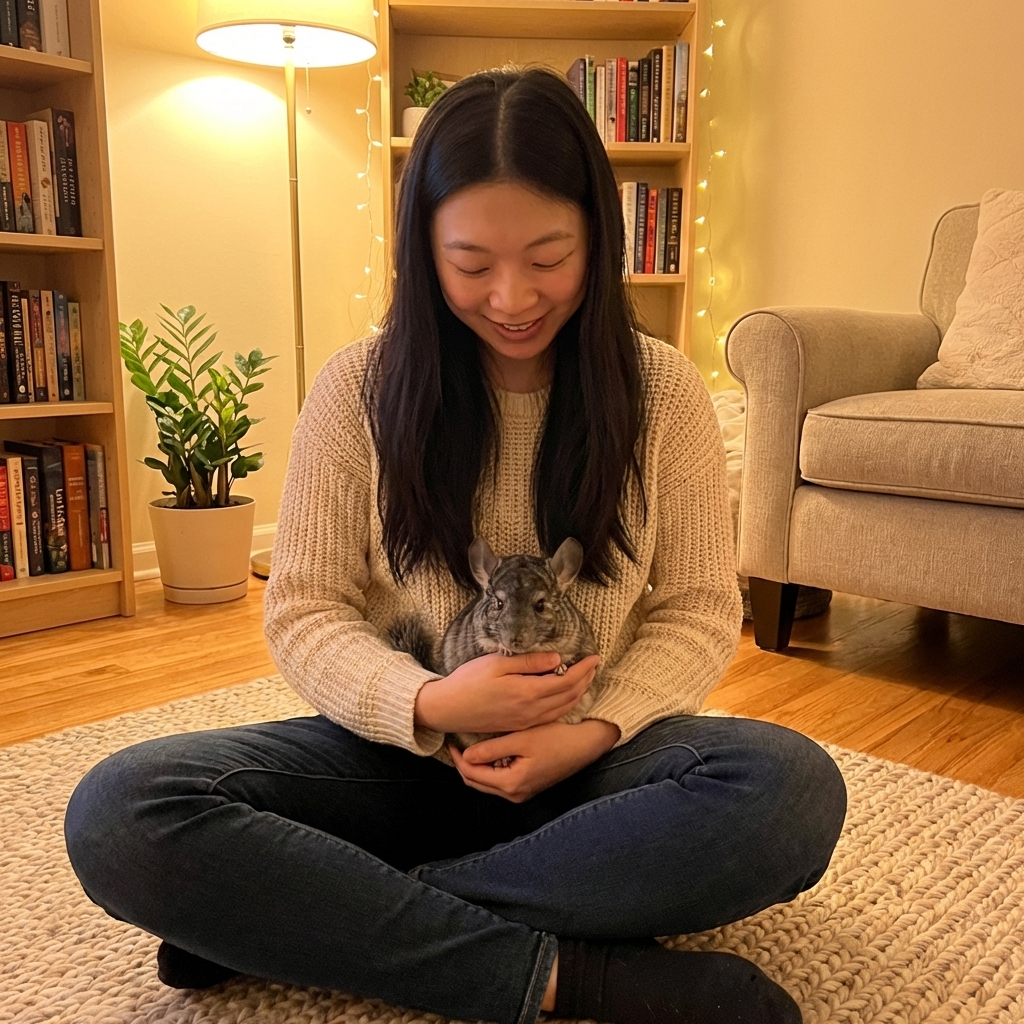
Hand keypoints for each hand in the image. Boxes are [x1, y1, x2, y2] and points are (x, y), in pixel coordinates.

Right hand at [415, 652, 599, 734]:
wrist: (448, 709)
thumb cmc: (468, 682)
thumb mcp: (497, 664)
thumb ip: (528, 662)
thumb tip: (556, 658)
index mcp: (527, 693)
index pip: (566, 681)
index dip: (584, 669)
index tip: (594, 657)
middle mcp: (531, 711)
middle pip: (569, 696)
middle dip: (586, 680)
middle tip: (594, 665)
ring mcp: (526, 721)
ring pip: (563, 708)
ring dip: (578, 693)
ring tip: (585, 679)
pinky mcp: (519, 726)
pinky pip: (551, 716)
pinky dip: (565, 704)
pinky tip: (565, 696)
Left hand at [448, 719, 620, 802]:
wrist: (585, 744)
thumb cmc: (556, 738)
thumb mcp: (522, 738)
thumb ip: (492, 748)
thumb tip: (467, 755)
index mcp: (511, 783)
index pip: (472, 774)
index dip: (458, 757)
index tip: (451, 740)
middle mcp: (515, 794)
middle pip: (477, 782)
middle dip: (464, 764)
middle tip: (456, 743)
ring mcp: (522, 792)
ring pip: (487, 782)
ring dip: (476, 767)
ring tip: (469, 745)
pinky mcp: (528, 786)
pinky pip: (500, 780)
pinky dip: (490, 768)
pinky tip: (489, 751)